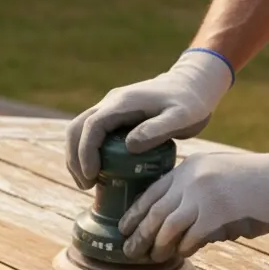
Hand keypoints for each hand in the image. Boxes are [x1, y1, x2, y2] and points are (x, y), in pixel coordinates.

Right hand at [66, 49, 233, 189]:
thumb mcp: (182, 116)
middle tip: (86, 184)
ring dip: (76, 157)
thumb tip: (130, 146)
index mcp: (123, 102)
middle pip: (76, 128)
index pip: (92, 126)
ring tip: (87, 182)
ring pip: (79, 131)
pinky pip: (91, 135)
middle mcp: (110, 103)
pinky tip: (97, 172)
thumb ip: (157, 129)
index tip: (92, 175)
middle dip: (75, 158)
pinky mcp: (114, 117)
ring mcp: (110, 109)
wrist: (194, 84)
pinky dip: (86, 153)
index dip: (86, 152)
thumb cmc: (191, 101)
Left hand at [119, 143, 268, 262]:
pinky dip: (183, 249)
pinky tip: (182, 255)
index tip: (123, 227)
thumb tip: (179, 230)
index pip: (152, 191)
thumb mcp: (222, 179)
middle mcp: (192, 177)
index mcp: (191, 167)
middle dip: (138, 233)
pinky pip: (189, 237)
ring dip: (156, 246)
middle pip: (154, 210)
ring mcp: (203, 194)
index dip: (135, 212)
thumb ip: (198, 197)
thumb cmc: (260, 184)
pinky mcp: (216, 213)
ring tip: (151, 258)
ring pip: (166, 226)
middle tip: (129, 251)